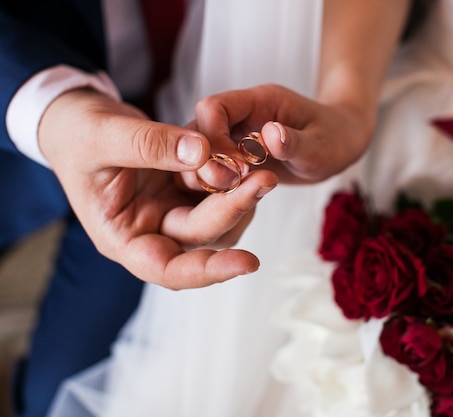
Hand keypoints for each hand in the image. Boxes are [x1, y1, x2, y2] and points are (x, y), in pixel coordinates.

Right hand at [38, 88, 277, 288]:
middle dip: (234, 207)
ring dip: (237, 191)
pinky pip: (216, 188)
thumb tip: (201, 153)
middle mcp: (150, 230)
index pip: (168, 269)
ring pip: (217, 215)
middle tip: (263, 178)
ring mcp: (169, 210)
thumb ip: (148, 144)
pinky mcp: (183, 189)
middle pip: (202, 235)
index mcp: (122, 236)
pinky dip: (230, 171)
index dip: (209, 271)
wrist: (78, 117)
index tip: (248, 263)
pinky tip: (236, 150)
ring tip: (249, 160)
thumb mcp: (101, 135)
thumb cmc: (76, 133)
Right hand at [189, 84, 375, 183]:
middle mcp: (241, 116)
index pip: (214, 108)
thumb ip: (295, 142)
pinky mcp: (236, 157)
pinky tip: (233, 200)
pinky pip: (213, 169)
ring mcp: (236, 136)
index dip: (213, 138)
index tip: (235, 168)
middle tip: (230, 187)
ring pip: (201, 154)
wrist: (340, 144)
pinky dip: (217, 186)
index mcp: (258, 101)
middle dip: (206, 162)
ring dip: (208, 177)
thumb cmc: (334, 140)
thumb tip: (271, 134)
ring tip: (234, 195)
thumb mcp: (321, 145)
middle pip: (199, 132)